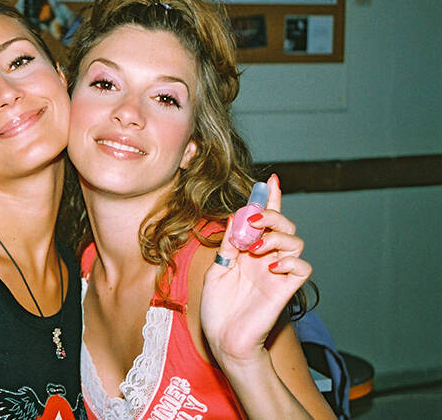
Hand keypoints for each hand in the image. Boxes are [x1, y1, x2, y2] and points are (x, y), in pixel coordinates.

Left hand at [200, 174, 311, 367]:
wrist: (223, 339)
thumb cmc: (218, 309)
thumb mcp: (217, 269)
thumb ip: (228, 245)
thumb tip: (238, 219)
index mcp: (249, 251)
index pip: (264, 221)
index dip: (270, 200)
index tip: (271, 180)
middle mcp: (266, 258)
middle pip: (284, 225)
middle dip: (272, 215)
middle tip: (253, 220)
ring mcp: (277, 273)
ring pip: (296, 242)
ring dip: (277, 237)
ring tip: (256, 248)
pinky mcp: (285, 289)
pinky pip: (303, 268)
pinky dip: (291, 261)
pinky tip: (271, 266)